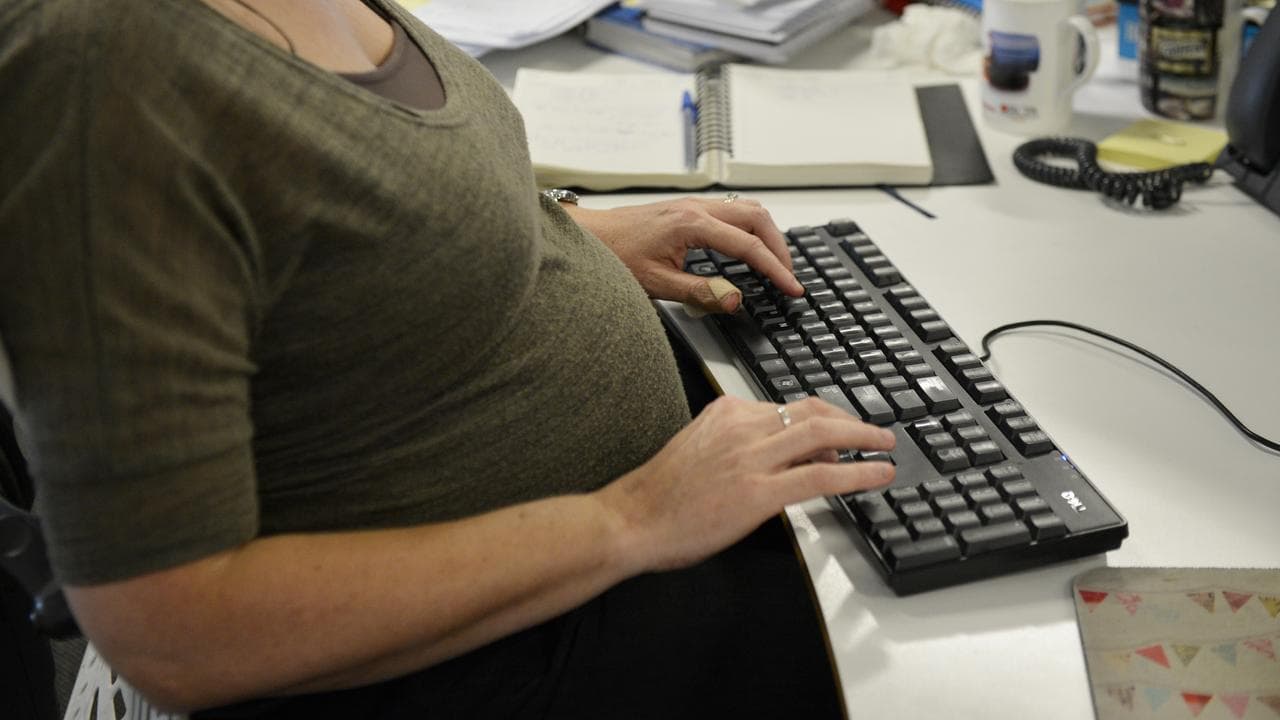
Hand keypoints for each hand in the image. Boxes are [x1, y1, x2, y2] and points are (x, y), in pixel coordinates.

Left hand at [562, 197, 804, 313]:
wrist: (590, 236)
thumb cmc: (614, 256)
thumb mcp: (656, 284)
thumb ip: (699, 293)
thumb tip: (735, 300)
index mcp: (691, 224)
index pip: (748, 246)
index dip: (775, 269)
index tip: (792, 287)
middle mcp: (697, 207)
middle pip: (758, 218)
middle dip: (780, 248)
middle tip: (789, 277)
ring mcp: (694, 204)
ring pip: (748, 209)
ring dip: (768, 234)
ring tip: (776, 263)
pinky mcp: (689, 208)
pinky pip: (733, 210)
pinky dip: (751, 228)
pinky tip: (751, 248)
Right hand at [595, 396, 894, 573]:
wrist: (631, 519)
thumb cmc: (659, 494)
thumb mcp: (699, 448)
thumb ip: (738, 442)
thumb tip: (785, 453)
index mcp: (726, 412)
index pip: (788, 405)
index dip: (823, 418)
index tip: (841, 431)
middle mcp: (742, 426)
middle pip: (813, 410)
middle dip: (852, 419)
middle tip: (877, 431)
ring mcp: (752, 458)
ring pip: (823, 434)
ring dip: (864, 438)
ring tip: (886, 447)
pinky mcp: (758, 492)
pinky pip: (820, 475)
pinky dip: (857, 472)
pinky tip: (878, 475)